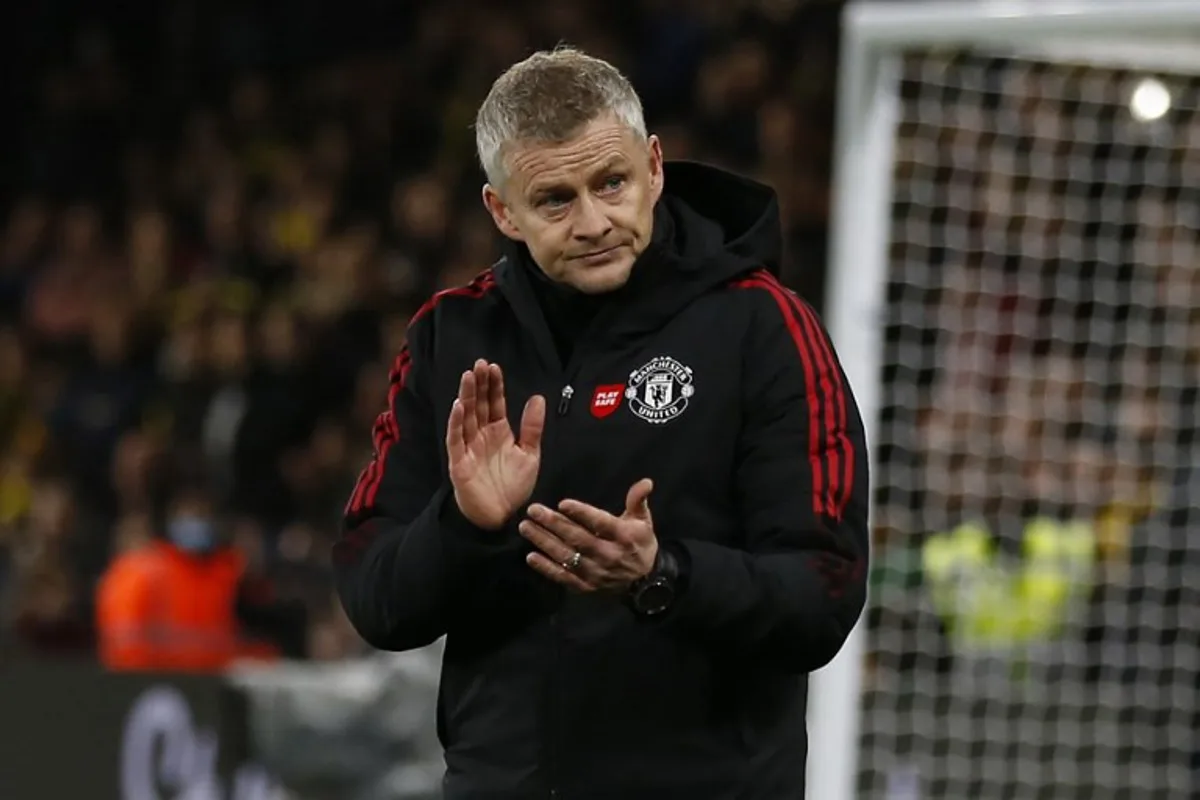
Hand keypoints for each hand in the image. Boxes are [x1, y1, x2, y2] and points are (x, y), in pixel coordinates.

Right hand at [447, 359, 545, 529]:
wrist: (502, 517)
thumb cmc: (513, 487)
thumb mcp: (530, 454)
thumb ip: (532, 427)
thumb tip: (538, 398)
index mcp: (499, 432)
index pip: (495, 403)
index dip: (494, 386)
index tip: (494, 366)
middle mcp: (482, 436)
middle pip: (479, 405)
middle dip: (479, 384)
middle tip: (479, 363)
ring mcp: (469, 448)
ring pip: (466, 417)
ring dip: (467, 396)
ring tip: (468, 376)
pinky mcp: (459, 463)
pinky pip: (456, 439)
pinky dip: (456, 422)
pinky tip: (458, 405)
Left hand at [519, 479, 657, 592]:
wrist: (645, 582)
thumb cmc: (640, 544)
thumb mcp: (643, 521)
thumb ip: (638, 500)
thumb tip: (646, 482)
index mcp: (624, 537)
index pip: (601, 523)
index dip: (582, 513)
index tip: (562, 503)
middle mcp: (609, 555)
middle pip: (578, 539)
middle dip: (554, 524)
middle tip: (533, 510)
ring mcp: (596, 573)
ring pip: (567, 556)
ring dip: (544, 542)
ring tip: (526, 527)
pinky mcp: (586, 587)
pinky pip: (564, 577)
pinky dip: (547, 568)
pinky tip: (531, 557)